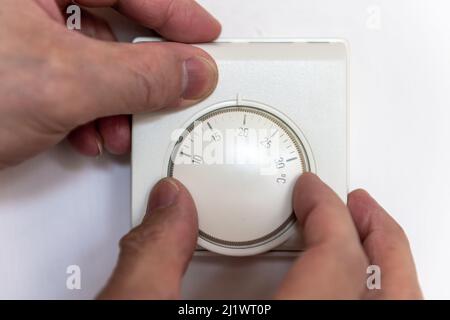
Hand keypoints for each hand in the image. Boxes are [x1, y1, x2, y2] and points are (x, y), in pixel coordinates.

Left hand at [0, 0, 219, 167]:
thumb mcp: (61, 82)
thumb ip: (139, 74)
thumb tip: (191, 71)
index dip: (174, 11)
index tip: (205, 35)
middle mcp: (22, 1)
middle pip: (109, 22)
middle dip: (143, 68)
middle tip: (173, 88)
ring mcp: (15, 35)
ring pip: (91, 59)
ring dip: (116, 100)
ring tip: (120, 129)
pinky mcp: (12, 70)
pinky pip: (68, 82)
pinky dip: (87, 112)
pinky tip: (89, 134)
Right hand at [99, 174, 421, 298]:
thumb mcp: (136, 314)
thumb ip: (157, 253)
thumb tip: (173, 206)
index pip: (338, 262)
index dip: (327, 214)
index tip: (312, 193)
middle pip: (390, 297)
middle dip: (382, 241)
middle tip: (360, 209)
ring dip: (388, 278)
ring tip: (368, 246)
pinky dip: (368, 308)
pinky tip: (347, 296)